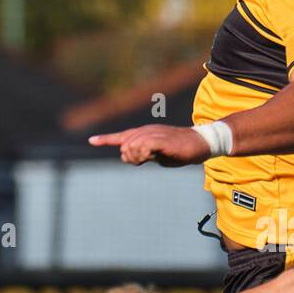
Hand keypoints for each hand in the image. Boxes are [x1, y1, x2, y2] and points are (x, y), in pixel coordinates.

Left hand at [89, 125, 207, 166]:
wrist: (201, 143)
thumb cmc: (181, 150)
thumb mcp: (159, 155)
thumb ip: (144, 155)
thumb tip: (129, 158)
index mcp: (145, 134)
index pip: (122, 136)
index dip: (106, 139)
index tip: (92, 141)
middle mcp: (146, 131)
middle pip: (124, 146)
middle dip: (129, 157)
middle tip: (144, 161)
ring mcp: (153, 134)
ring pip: (131, 147)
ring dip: (136, 157)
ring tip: (149, 158)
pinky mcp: (161, 140)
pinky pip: (143, 147)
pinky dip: (143, 155)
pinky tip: (151, 156)